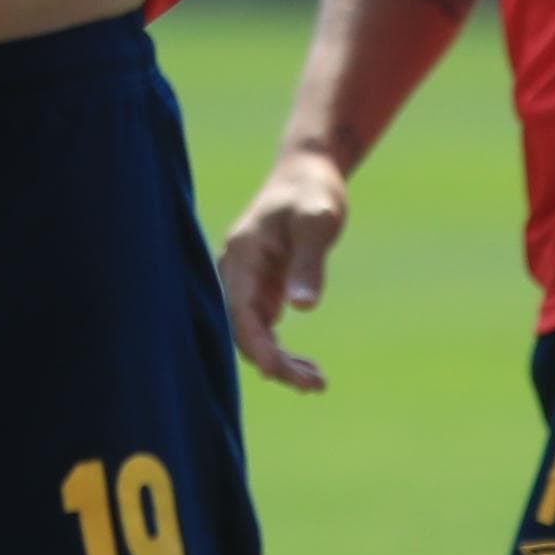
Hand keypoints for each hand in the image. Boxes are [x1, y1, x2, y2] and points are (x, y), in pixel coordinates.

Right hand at [218, 146, 348, 392]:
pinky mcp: (259, 284)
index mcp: (242, 256)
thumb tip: (302, 308)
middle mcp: (236, 271)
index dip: (259, 348)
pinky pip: (262, 325)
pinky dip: (281, 347)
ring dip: (279, 360)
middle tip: (315, 385)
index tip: (282, 374)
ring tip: (316, 382)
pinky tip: (305, 366)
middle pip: (244, 331)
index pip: (241, 314)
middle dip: (274, 363)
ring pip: (252, 333)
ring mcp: (246, 279)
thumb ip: (308, 263)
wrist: (308, 170)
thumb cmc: (313, 191)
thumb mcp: (318, 222)